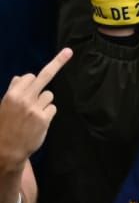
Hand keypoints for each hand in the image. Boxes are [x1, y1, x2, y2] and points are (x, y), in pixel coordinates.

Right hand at [0, 48, 70, 169]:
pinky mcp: (44, 118)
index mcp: (11, 95)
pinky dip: (48, 113)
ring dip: (44, 102)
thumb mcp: (3, 107)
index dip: (31, 81)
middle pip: (44, 76)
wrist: (6, 151)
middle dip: (57, 62)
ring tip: (33, 115)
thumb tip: (19, 77)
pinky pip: (52, 108)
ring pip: (49, 95)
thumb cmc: (4, 127)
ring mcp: (35, 108)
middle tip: (68, 52)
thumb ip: (13, 91)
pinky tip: (38, 122)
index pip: (29, 77)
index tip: (39, 72)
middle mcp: (24, 99)